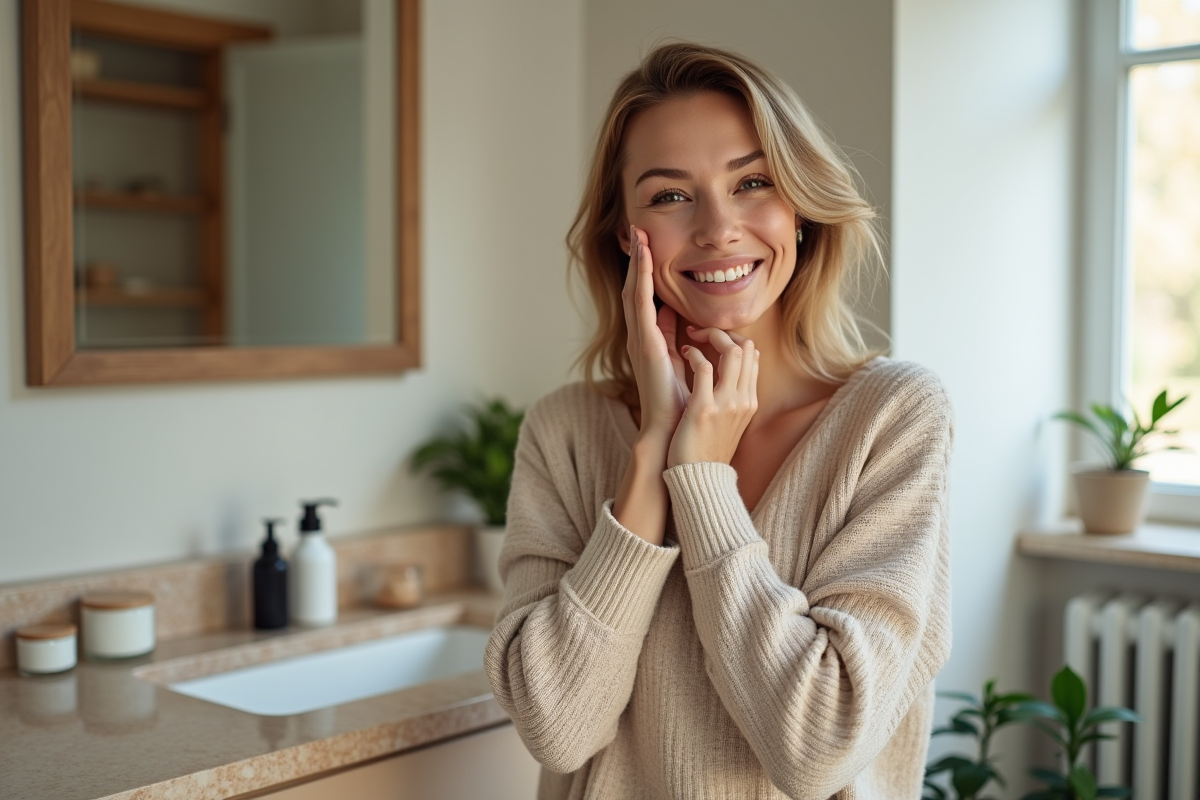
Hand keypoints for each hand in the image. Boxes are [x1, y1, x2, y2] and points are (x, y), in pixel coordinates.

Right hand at [622, 227, 687, 445]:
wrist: (671, 429)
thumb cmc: (679, 401)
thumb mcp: (679, 358)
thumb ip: (673, 335)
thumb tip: (674, 311)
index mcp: (649, 340)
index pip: (645, 298)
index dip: (645, 272)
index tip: (648, 246)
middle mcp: (639, 337)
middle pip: (635, 289)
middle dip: (637, 260)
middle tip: (637, 231)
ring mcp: (639, 339)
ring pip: (634, 291)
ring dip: (637, 263)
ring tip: (638, 236)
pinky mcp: (644, 344)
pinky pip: (640, 303)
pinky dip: (642, 279)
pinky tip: (644, 259)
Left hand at [667, 327, 758, 466]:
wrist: (698, 480)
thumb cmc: (704, 450)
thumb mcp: (727, 422)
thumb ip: (730, 398)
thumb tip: (725, 377)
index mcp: (749, 402)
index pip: (753, 357)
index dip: (734, 340)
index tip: (712, 340)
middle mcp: (743, 400)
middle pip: (747, 349)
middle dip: (722, 332)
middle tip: (700, 332)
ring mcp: (727, 404)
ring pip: (731, 352)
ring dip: (709, 337)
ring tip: (691, 339)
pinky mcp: (705, 408)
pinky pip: (705, 367)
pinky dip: (694, 354)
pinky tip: (683, 354)